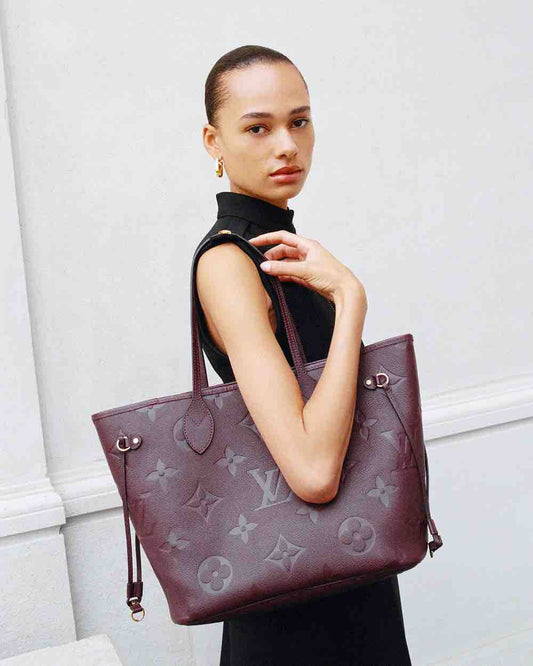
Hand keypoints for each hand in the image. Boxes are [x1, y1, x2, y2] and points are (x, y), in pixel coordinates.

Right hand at [248, 230, 365, 304]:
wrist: (346, 291)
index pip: (283, 237)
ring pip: (287, 262)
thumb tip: (265, 266)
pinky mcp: (308, 276)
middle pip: (283, 250)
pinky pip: (291, 273)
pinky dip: (283, 275)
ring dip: (277, 267)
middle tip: (260, 264)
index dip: (267, 238)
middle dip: (271, 256)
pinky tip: (276, 280)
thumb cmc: (332, 276)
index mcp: (308, 245)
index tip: (254, 242)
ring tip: (266, 273)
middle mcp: (307, 253)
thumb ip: (283, 268)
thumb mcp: (305, 270)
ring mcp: (308, 264)